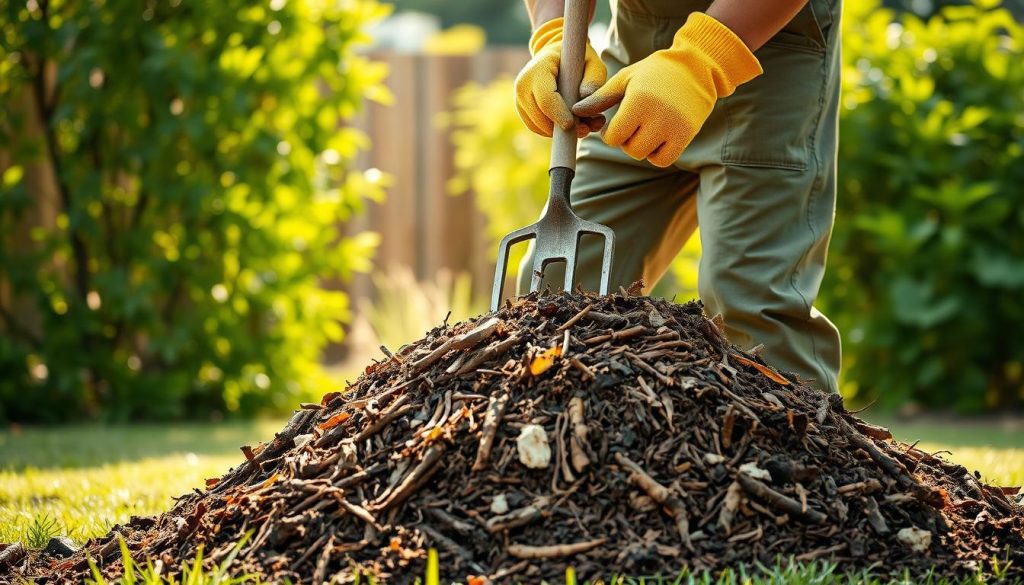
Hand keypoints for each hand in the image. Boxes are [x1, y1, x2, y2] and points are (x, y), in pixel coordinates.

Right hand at [515, 17, 606, 137]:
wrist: (558, 57)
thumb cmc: (578, 61)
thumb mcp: (592, 63)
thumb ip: (593, 79)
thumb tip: (585, 96)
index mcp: (539, 68)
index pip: (545, 98)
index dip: (559, 114)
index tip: (572, 125)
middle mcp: (523, 84)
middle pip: (539, 117)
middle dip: (561, 128)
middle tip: (586, 130)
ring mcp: (519, 98)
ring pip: (537, 126)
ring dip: (559, 132)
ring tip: (583, 127)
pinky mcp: (522, 109)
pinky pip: (536, 128)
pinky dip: (553, 131)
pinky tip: (569, 125)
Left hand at [573, 13, 761, 167]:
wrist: (696, 67)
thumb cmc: (654, 72)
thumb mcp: (625, 79)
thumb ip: (600, 98)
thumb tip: (575, 111)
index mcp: (639, 101)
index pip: (614, 137)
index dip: (610, 133)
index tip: (615, 123)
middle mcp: (657, 116)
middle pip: (629, 149)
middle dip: (626, 140)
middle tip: (632, 125)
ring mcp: (674, 127)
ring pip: (645, 155)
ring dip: (640, 147)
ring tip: (645, 128)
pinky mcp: (686, 135)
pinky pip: (663, 160)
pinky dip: (656, 154)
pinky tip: (657, 138)